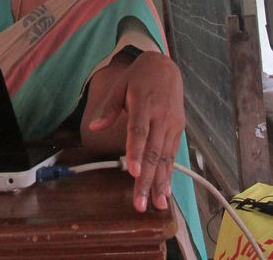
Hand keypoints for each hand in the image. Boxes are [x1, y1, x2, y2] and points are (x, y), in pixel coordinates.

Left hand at [88, 51, 184, 211]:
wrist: (166, 66)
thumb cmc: (139, 77)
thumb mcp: (120, 85)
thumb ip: (109, 108)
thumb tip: (94, 127)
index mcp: (144, 103)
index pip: (139, 130)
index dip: (136, 152)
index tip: (133, 171)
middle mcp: (161, 116)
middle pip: (153, 151)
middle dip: (147, 179)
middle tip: (140, 203)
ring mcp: (172, 124)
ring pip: (166, 157)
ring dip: (160, 183)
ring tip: (156, 205)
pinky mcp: (178, 129)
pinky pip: (173, 155)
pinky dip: (170, 174)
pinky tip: (165, 191)